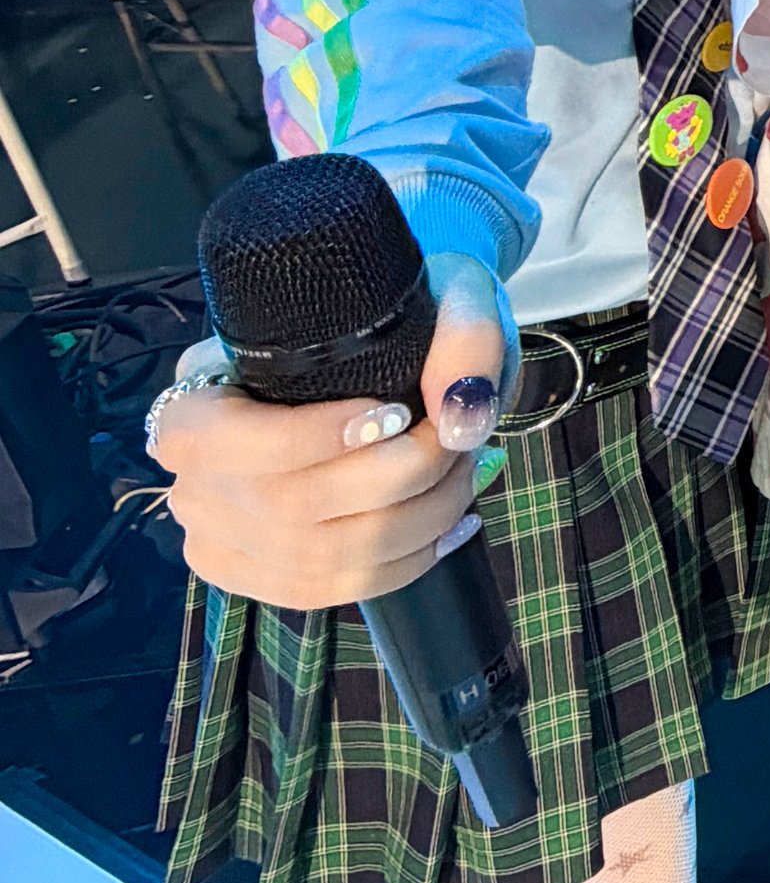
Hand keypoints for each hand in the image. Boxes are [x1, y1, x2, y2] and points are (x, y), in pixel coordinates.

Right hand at [153, 249, 509, 610]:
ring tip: (466, 475)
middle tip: (459, 442)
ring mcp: (220, 543)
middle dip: (402, 479)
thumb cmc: (376, 322)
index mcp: (190, 411)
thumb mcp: (427, 292)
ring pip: (324, 558)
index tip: (399, 412)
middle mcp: (192, 486)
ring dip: (418, 521)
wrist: (354, 357)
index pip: (244, 441)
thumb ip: (461, 336)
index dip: (322, 437)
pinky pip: (335, 590)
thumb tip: (464, 416)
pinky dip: (408, 561)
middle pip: (294, 508)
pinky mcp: (259, 581)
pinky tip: (453, 526)